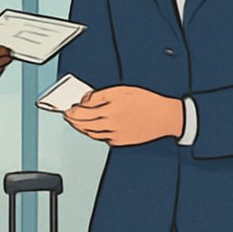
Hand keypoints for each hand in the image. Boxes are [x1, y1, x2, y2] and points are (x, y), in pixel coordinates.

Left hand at [64, 86, 183, 145]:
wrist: (165, 117)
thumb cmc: (148, 101)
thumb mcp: (124, 90)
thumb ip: (102, 94)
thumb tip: (86, 99)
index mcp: (110, 109)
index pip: (82, 110)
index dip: (72, 109)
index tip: (68, 107)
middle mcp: (110, 123)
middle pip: (83, 123)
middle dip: (72, 119)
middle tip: (67, 115)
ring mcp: (114, 134)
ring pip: (89, 132)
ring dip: (80, 127)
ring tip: (75, 122)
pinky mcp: (119, 141)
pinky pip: (100, 138)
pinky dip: (92, 133)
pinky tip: (91, 128)